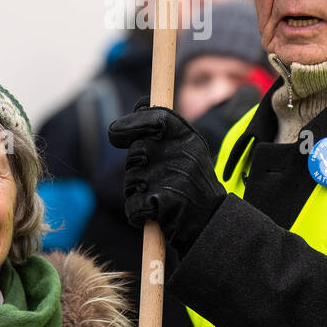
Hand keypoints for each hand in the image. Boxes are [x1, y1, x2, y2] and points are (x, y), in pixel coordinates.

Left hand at [107, 105, 225, 256]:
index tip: (115, 134)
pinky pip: (133, 206)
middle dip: (135, 169)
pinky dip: (137, 214)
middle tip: (154, 179)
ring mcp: (173, 178)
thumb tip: (140, 104)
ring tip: (160, 197)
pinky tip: (154, 214)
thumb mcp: (189, 147)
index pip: (154, 117)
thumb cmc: (193, 182)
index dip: (130, 124)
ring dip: (137, 192)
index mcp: (187, 137)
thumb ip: (164, 126)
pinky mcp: (165, 204)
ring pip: (131, 181)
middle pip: (135, 154)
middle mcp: (181, 154)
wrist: (211, 221)